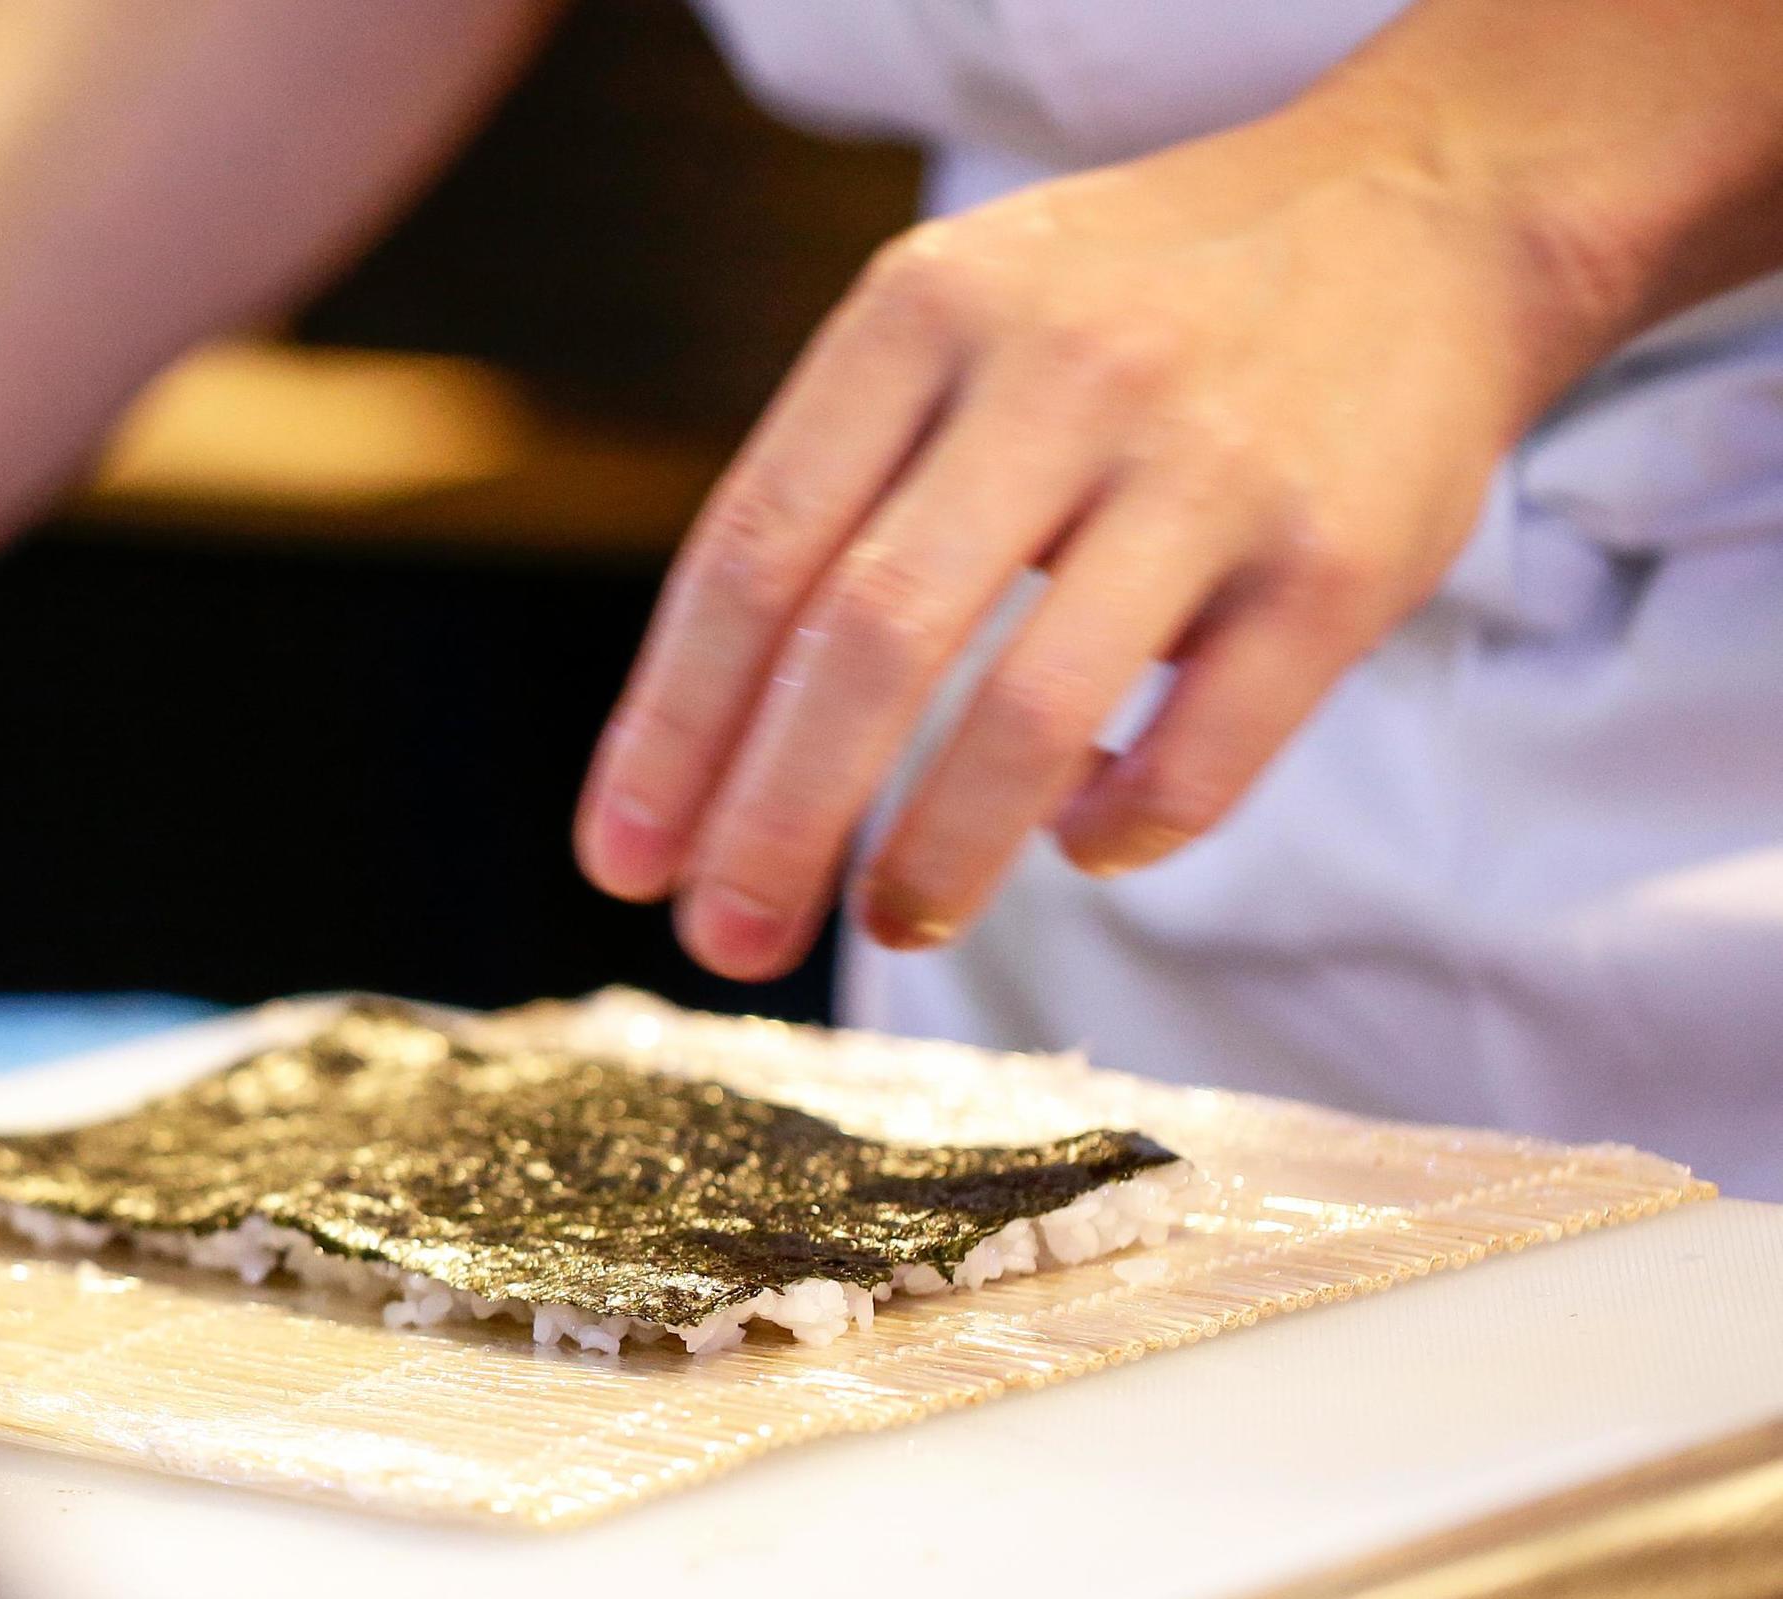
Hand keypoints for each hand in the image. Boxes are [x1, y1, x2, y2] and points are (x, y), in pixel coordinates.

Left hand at [575, 109, 1598, 977]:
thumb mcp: (953, 324)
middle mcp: (1060, 375)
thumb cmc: (1129, 310)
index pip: (754, 552)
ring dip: (936, 858)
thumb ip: (835, 489)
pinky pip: (1200, 758)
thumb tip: (702, 744)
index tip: (625, 857)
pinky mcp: (1340, 562)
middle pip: (869, 644)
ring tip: (889, 921)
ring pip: (1032, 717)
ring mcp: (1209, 465)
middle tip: (726, 935)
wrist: (1419, 217)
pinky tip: (1076, 842)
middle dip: (774, 821)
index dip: (672, 727)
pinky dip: (1118, 833)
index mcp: (925, 315)